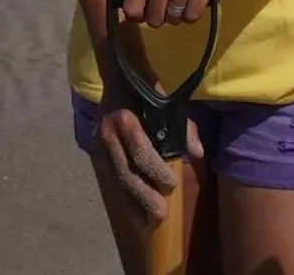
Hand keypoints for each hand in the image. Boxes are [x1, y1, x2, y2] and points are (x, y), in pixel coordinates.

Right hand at [92, 71, 203, 220]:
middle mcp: (107, 133)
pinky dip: (124, 192)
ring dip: (131, 201)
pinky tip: (133, 208)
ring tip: (145, 221)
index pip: (140, 152)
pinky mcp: (97, 148)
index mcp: (124, 119)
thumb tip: (196, 154)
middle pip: (125, 172)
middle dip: (143, 196)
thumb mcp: (168, 100)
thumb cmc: (147, 85)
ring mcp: (99, 142)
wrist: (117, 71)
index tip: (171, 183)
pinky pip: (113, 174)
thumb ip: (183, 127)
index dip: (156, 170)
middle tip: (160, 215)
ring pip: (116, 178)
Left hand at [123, 0, 238, 27]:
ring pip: (174, 18)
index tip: (147, 13)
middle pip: (154, 19)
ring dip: (180, 15)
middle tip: (171, 6)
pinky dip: (194, 14)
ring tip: (186, 0)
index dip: (139, 16)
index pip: (131, 8)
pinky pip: (192, 16)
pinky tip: (197, 1)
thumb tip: (134, 14)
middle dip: (163, 18)